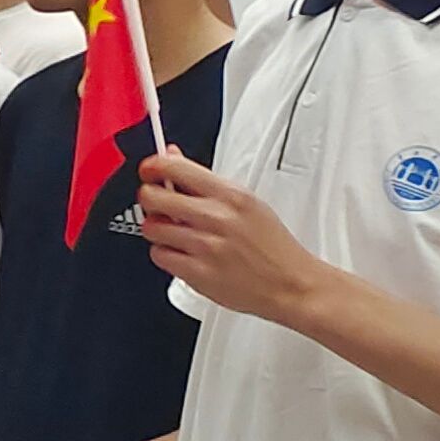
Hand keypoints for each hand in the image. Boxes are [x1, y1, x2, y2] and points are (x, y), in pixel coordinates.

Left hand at [136, 150, 316, 321]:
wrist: (290, 284)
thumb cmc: (271, 245)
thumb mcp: (247, 202)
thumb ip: (204, 181)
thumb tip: (172, 156)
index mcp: (231, 195)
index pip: (175, 168)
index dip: (153, 168)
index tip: (149, 171)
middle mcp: (216, 217)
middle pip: (153, 197)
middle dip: (150, 199)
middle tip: (158, 205)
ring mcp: (205, 245)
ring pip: (151, 227)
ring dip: (158, 230)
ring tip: (177, 233)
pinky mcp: (197, 272)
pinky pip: (159, 255)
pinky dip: (165, 254)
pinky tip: (182, 253)